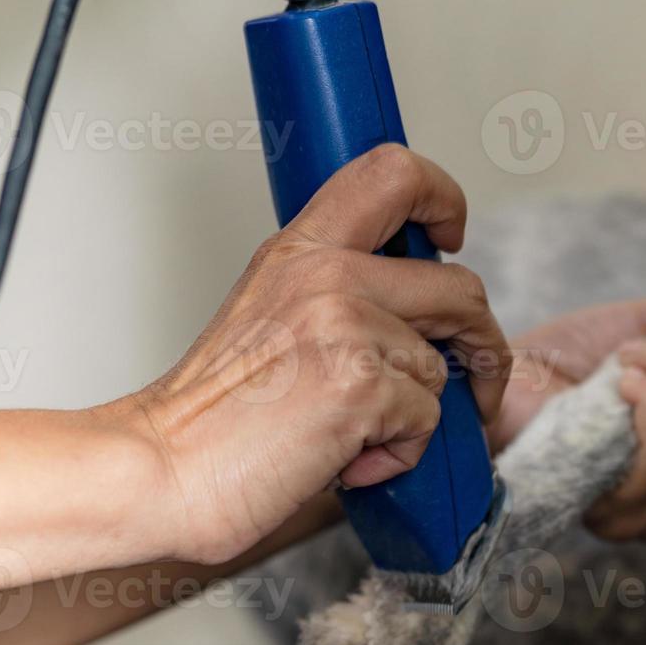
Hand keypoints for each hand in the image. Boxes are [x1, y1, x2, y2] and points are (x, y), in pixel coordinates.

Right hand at [122, 146, 509, 565]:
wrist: (163, 471)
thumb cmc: (214, 415)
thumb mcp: (269, 315)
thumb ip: (337, 294)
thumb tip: (421, 314)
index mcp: (299, 249)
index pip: (391, 173)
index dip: (442, 196)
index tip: (450, 234)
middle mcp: (326, 275)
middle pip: (459, 286)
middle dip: (483, 345)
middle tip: (475, 386)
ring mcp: (347, 326)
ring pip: (442, 367)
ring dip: (416, 417)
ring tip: (353, 437)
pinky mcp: (363, 385)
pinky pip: (428, 420)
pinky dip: (400, 454)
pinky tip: (347, 460)